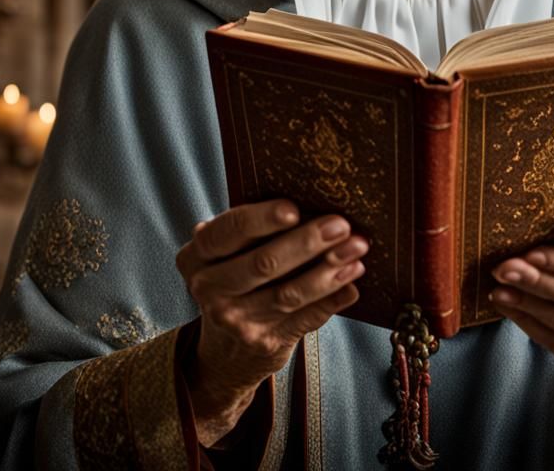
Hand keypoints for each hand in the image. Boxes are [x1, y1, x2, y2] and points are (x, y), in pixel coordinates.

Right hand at [175, 199, 366, 444]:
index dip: (263, 219)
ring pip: (288, 293)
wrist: (227, 349)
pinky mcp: (264, 344)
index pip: (229, 231)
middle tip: (341, 225)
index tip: (294, 209)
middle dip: (307, 242)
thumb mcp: (228, 254)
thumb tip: (307, 203)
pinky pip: (306, 319)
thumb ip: (250, 231)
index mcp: (197, 256)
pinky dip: (332, 299)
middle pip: (263, 263)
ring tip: (357, 249)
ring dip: (328, 269)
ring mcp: (235, 321)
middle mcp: (209, 289)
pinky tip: (352, 285)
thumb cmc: (238, 278)